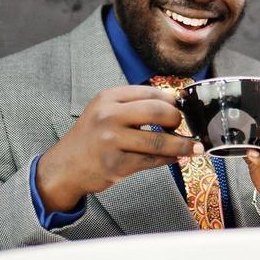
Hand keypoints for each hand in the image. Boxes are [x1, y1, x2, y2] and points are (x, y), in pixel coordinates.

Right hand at [36, 85, 200, 211]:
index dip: (173, 100)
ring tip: (195, 147)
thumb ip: (135, 105)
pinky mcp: (116, 165)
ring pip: (160, 141)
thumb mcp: (105, 111)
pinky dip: (169, 159)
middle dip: (178, 119)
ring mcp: (112, 141)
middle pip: (159, 112)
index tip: (185, 107)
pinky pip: (152, 161)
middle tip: (184, 126)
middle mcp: (109, 116)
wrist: (65, 166)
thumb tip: (176, 103)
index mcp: (108, 98)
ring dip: (182, 145)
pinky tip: (177, 158)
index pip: (151, 92)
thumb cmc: (92, 137)